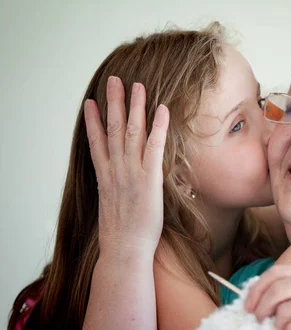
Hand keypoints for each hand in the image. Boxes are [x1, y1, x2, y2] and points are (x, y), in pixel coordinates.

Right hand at [84, 76, 168, 261]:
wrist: (125, 248)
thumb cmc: (122, 234)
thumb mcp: (114, 206)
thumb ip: (117, 189)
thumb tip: (123, 183)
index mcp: (105, 176)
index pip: (96, 142)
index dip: (93, 120)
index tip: (90, 102)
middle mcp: (116, 169)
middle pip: (114, 128)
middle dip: (114, 102)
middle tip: (114, 80)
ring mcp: (132, 172)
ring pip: (132, 131)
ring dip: (135, 106)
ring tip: (136, 86)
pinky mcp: (150, 178)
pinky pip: (154, 146)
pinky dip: (158, 126)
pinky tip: (162, 109)